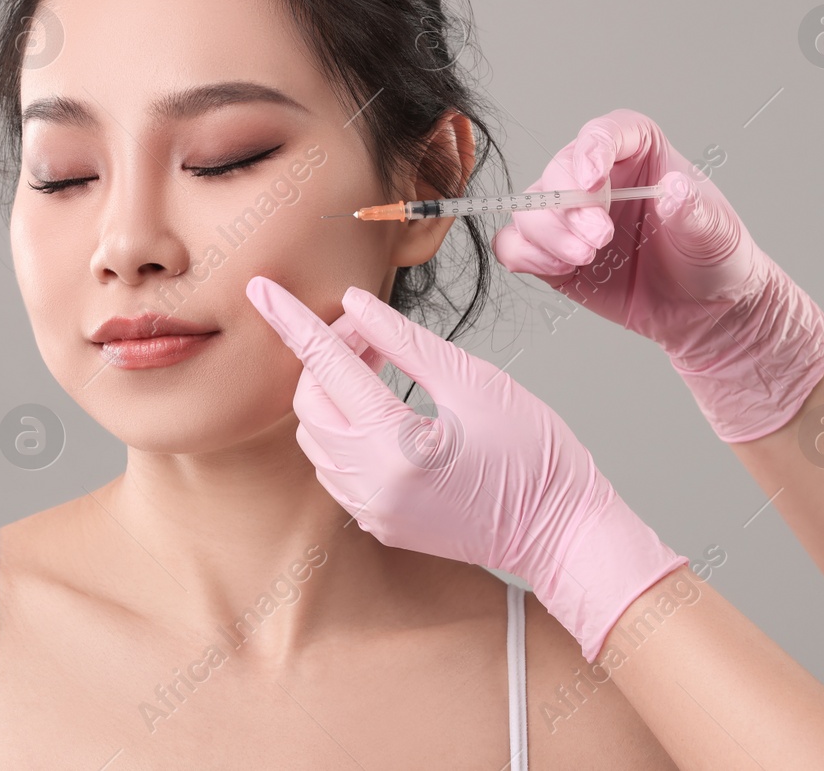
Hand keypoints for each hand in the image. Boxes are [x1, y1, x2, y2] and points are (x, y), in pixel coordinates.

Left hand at [245, 274, 685, 662]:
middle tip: (372, 331)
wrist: (563, 535)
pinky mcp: (377, 524)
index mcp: (396, 443)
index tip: (261, 289)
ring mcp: (370, 510)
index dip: (291, 321)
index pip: (326, 365)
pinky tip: (383, 407)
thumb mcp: (476, 382)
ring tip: (382, 364)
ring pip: (316, 434)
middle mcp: (370, 483)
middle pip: (311, 400)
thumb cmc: (535, 456)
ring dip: (334, 391)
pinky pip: (334, 467)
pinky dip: (343, 428)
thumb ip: (406, 341)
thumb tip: (356, 304)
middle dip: (330, 354)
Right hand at [491, 108, 823, 442]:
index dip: (592, 149)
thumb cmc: (713, 259)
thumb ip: (695, 210)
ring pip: (532, 207)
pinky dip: (526, 255)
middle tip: (599, 239)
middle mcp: (599, 176)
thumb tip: (674, 190)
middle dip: (571, 205)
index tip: (593, 179)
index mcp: (639, 151)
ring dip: (549, 234)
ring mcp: (570, 215)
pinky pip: (515, 244)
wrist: (704, 311)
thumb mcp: (716, 232)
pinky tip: (559, 269)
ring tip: (585, 258)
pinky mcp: (552, 252)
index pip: (606, 132)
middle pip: (561, 170)